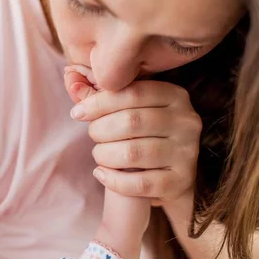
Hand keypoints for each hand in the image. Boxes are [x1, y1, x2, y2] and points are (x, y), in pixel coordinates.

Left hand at [64, 68, 200, 204]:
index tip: (77, 113)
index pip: (133, 92)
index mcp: (175, 95)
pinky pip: (139, 183)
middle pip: (132, 122)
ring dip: (104, 155)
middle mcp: (187, 121)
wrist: (171, 175)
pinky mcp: (181, 181)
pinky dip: (113, 180)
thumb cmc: (143, 134)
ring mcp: (187, 153)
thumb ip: (99, 93)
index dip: (100, 102)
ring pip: (133, 153)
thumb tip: (70, 76)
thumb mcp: (126, 109)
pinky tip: (101, 174)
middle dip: (100, 129)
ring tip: (99, 155)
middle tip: (93, 136)